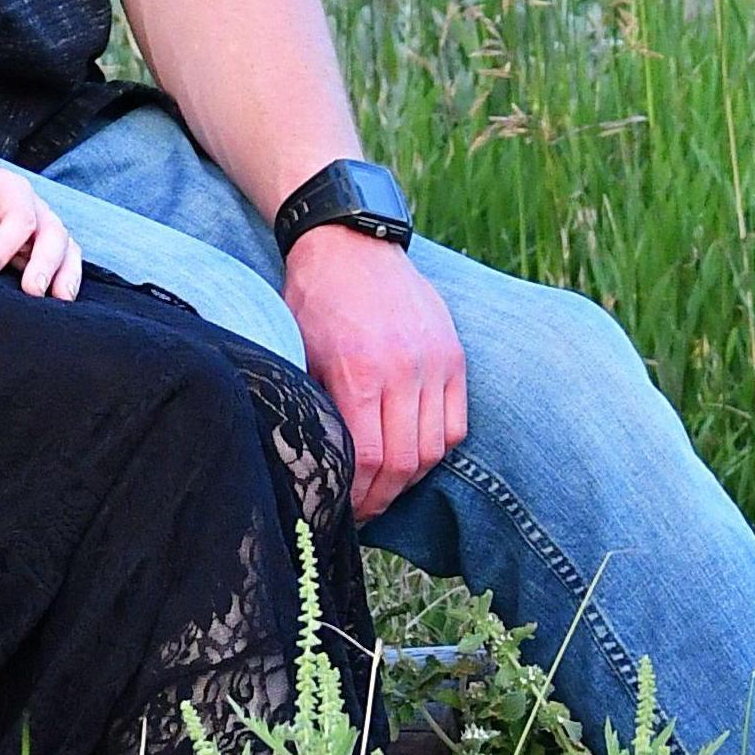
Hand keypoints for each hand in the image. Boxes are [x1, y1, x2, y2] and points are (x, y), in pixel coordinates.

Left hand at [0, 152, 80, 299]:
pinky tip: (59, 302)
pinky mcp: (39, 248)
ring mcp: (39, 227)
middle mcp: (32, 206)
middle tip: (32, 290)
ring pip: (66, 249)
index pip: (20, 217)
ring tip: (59, 300)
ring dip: (65, 275)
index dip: (6, 245)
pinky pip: (63, 263)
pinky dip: (65, 280)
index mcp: (7, 187)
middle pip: (53, 232)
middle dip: (46, 262)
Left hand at [282, 224, 466, 519]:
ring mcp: (434, 362)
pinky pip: (456, 423)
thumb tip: (319, 460)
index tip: (344, 510)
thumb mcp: (298, 350)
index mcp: (357, 371)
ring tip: (386, 487)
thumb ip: (315, 403)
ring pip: (434, 448)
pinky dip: (438, 447)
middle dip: (382, 497)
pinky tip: (413, 454)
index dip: (357, 496)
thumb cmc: (314, 299)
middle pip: (403, 462)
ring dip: (410, 477)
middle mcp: (402, 370)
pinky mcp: (454, 355)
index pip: (367, 458)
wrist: (351, 243)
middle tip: (365, 511)